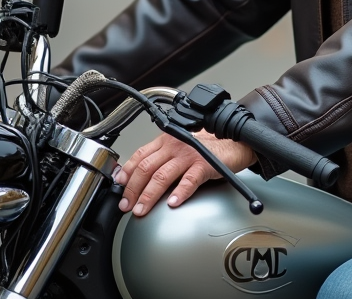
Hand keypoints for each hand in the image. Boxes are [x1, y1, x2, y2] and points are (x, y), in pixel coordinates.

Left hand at [115, 130, 255, 216]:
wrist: (233, 144)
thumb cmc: (207, 148)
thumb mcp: (179, 148)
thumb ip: (162, 159)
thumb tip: (141, 178)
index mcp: (165, 141)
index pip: (139, 156)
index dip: (126, 172)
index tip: (119, 188)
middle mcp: (174, 146)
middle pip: (146, 168)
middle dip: (133, 189)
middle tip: (127, 205)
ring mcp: (189, 155)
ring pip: (162, 176)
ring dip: (149, 195)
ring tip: (142, 209)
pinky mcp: (204, 165)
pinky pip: (188, 181)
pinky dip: (179, 193)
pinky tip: (172, 203)